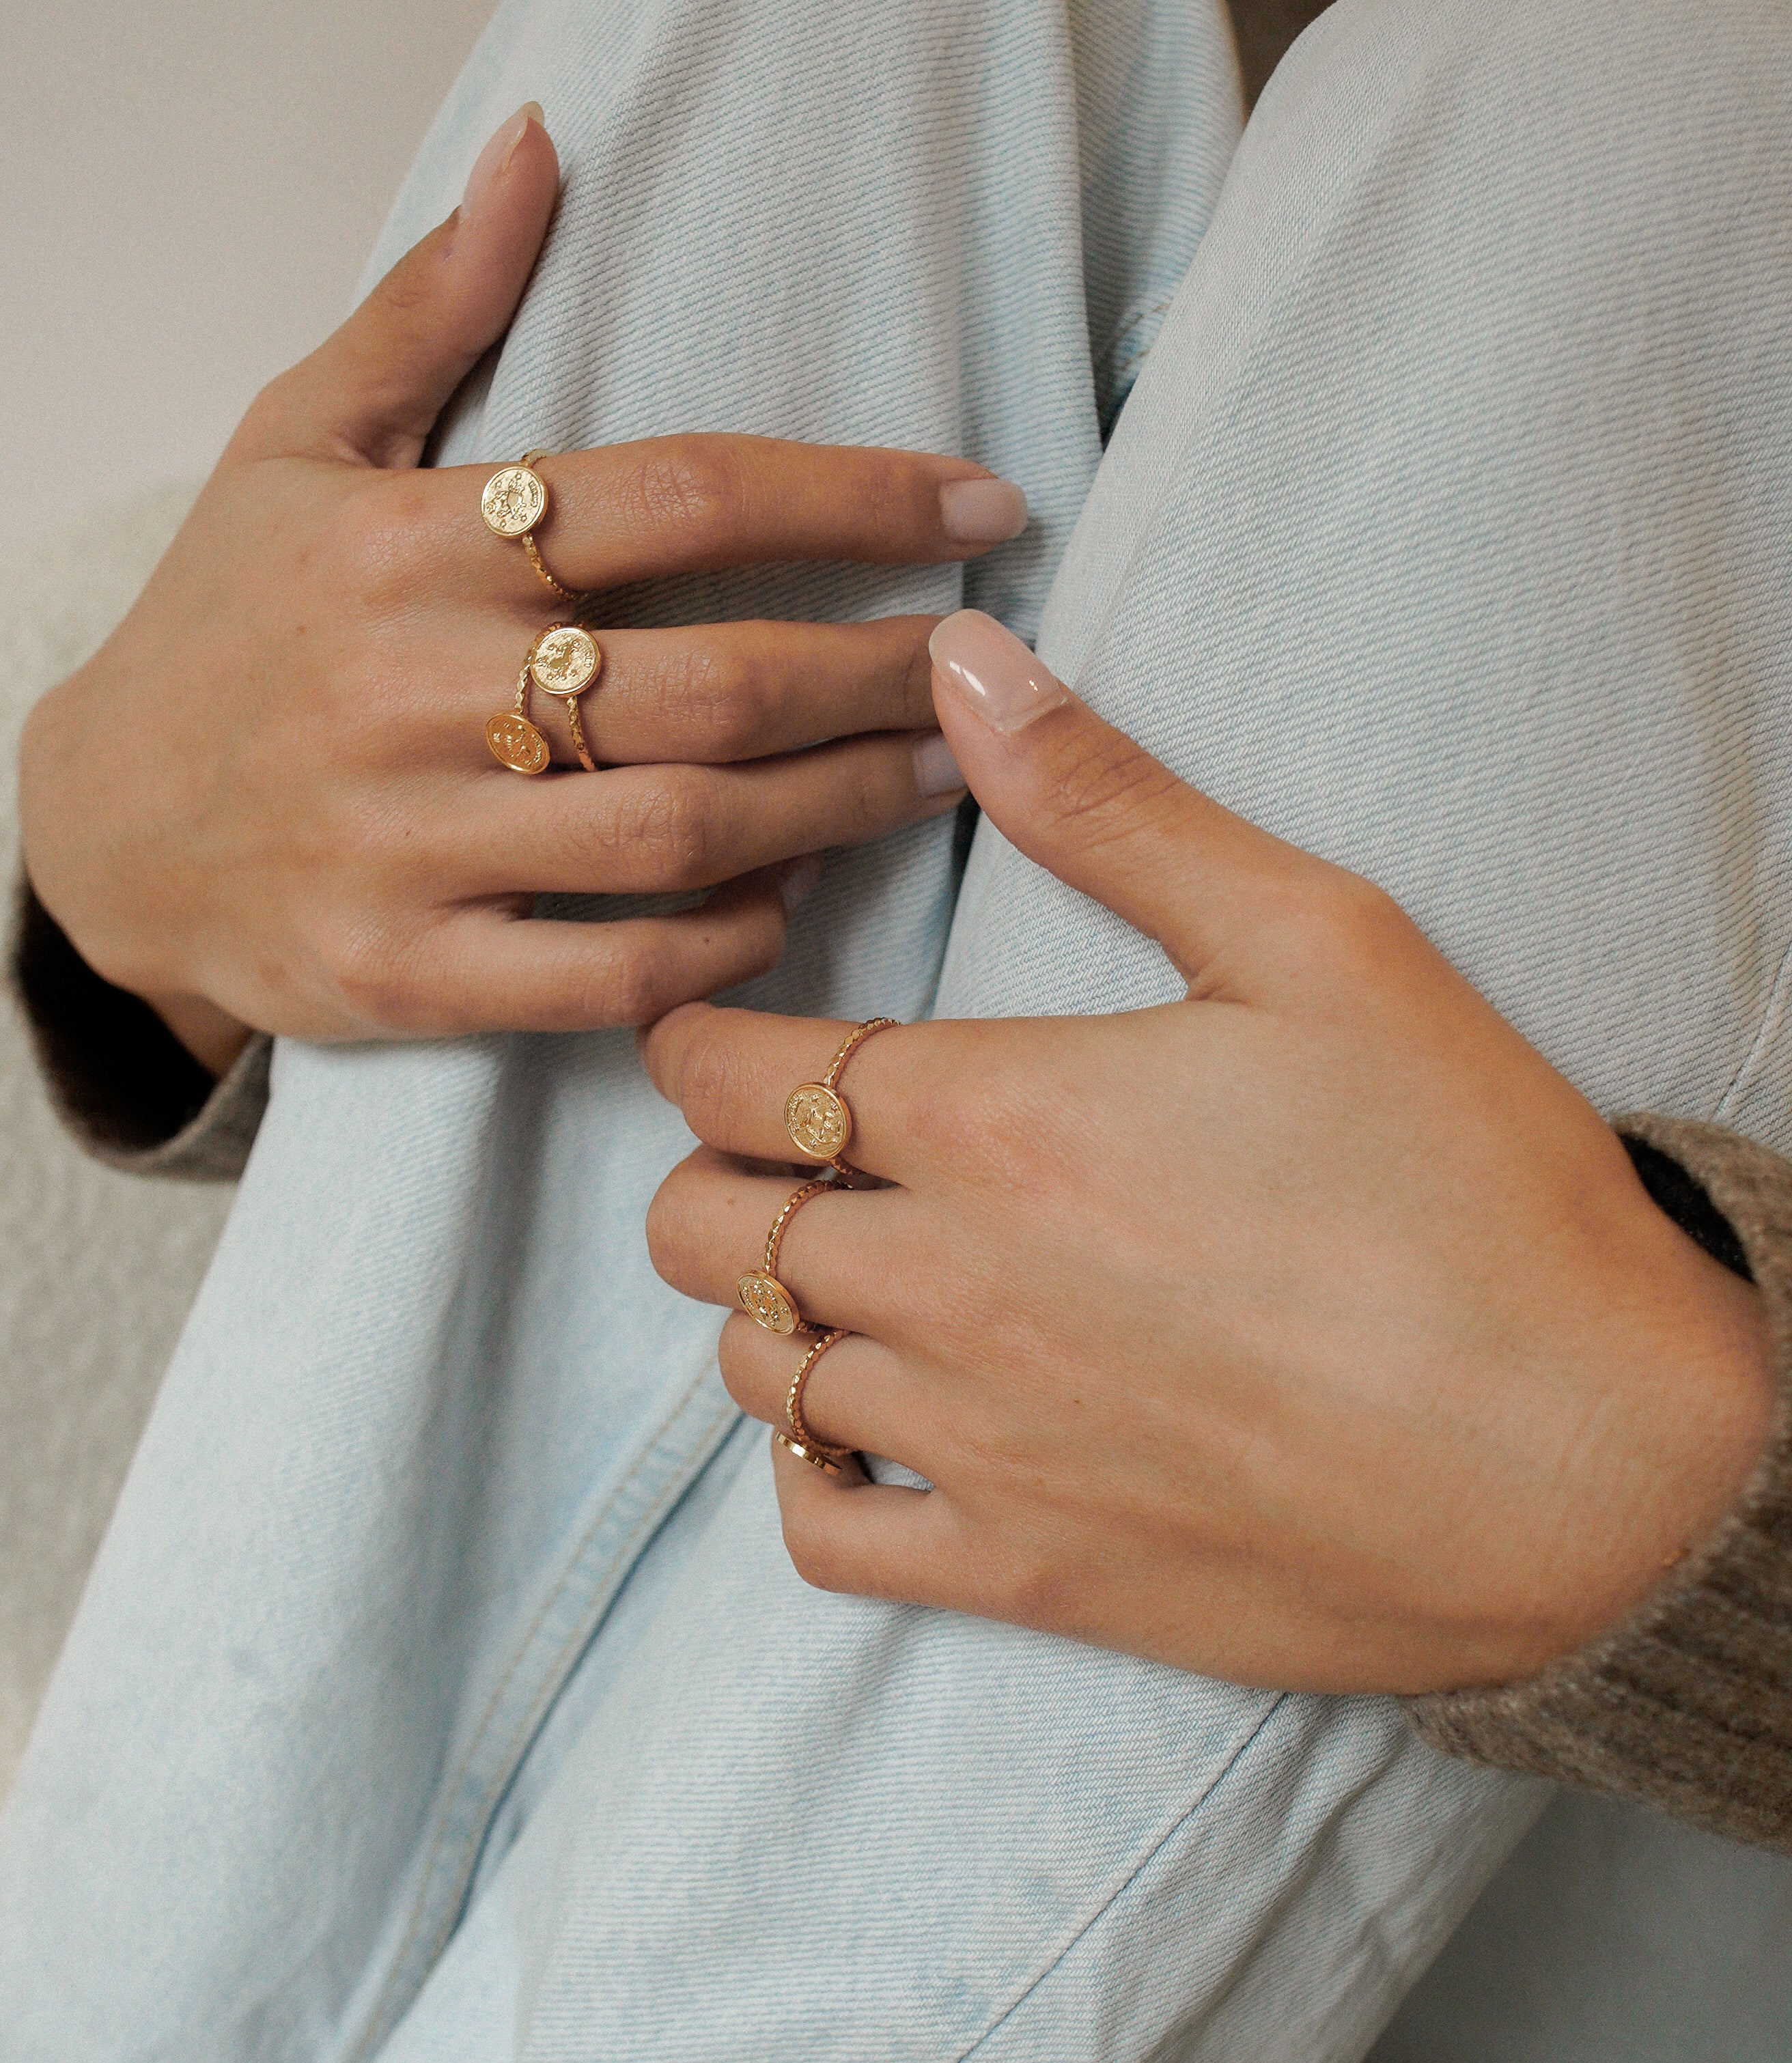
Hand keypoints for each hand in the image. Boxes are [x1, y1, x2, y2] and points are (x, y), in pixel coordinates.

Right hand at [19, 105, 1022, 1075]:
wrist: (100, 832)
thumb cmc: (226, 631)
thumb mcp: (295, 444)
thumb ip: (427, 309)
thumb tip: (535, 148)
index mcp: (414, 545)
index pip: (682, 495)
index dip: (857, 498)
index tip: (982, 505)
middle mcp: (419, 692)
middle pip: (713, 680)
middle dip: (876, 676)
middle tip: (974, 672)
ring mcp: (412, 844)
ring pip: (683, 832)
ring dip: (835, 809)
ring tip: (927, 780)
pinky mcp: (407, 973)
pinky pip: (607, 973)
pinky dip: (720, 944)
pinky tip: (788, 902)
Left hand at [643, 610, 1774, 1694]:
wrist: (1599, 1460)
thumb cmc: (1473, 1190)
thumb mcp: (1316, 941)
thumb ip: (1113, 802)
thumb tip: (963, 664)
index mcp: (993, 1118)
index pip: (722, 1070)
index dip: (694, 1037)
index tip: (731, 1029)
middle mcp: (946, 1283)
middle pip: (699, 1225)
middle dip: (713, 1168)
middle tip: (788, 1147)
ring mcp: (976, 1441)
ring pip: (749, 1372)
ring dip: (766, 1308)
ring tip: (847, 1274)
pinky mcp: (1027, 1572)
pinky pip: (821, 1537)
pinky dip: (812, 1477)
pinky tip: (873, 1429)